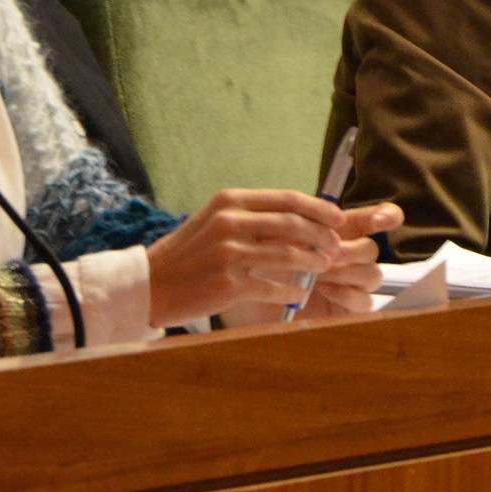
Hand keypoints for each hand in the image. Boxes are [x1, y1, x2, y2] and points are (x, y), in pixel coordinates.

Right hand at [143, 189, 401, 327]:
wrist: (152, 284)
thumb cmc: (189, 252)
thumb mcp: (216, 221)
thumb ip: (253, 216)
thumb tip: (300, 218)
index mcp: (230, 201)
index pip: (287, 199)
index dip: (319, 209)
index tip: (338, 218)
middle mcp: (230, 223)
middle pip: (293, 225)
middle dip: (321, 236)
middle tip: (336, 246)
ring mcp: (229, 254)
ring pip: (288, 256)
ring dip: (313, 263)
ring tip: (325, 267)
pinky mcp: (228, 284)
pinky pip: (273, 287)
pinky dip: (291, 290)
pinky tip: (299, 292)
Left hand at [243, 202, 402, 326]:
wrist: (252, 298)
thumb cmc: (265, 260)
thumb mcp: (279, 234)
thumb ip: (304, 222)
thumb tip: (330, 217)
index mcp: (340, 232)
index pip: (375, 219)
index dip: (387, 216)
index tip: (384, 220)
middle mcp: (351, 256)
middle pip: (372, 249)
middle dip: (353, 249)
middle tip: (329, 252)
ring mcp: (352, 284)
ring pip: (373, 274)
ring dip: (348, 271)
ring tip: (321, 272)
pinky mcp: (348, 309)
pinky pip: (364, 301)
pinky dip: (346, 293)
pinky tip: (324, 289)